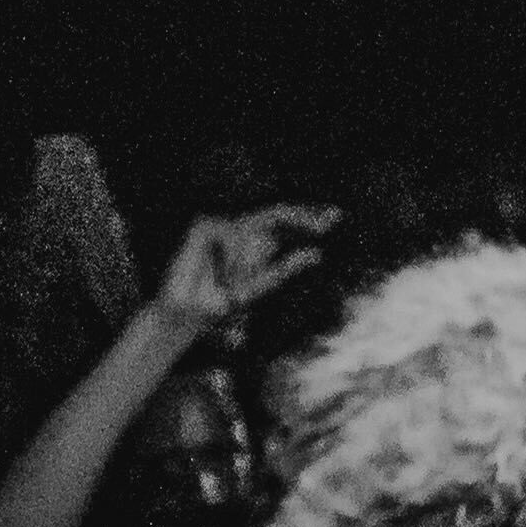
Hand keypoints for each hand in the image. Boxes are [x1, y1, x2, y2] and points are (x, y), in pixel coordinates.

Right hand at [152, 204, 334, 332]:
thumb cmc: (221, 302)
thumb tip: (317, 253)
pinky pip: (231, 233)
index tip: (337, 216)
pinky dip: (233, 257)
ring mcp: (223, 226)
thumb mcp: (259, 287)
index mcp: (261, 244)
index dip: (311, 217)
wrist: (188, 314)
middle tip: (324, 225)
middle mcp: (244, 231)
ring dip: (249, 261)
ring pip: (253, 228)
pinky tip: (225, 274)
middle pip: (279, 213)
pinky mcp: (204, 226)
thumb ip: (285, 269)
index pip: (289, 224)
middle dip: (303, 216)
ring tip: (236, 283)